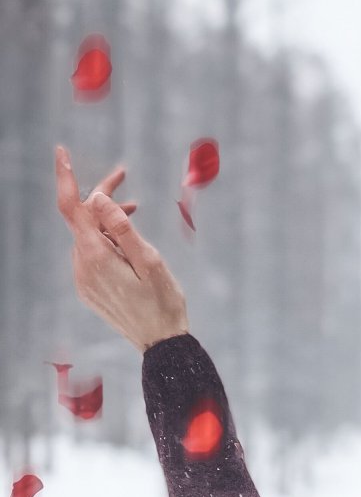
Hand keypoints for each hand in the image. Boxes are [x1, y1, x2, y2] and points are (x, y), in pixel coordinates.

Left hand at [55, 146, 189, 352]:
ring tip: (134, 212)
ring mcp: (83, 280)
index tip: (62, 151)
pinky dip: (106, 241)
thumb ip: (122, 228)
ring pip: (88, 237)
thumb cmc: (163, 303)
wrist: (161, 345)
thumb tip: (98, 199)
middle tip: (124, 179)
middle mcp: (83, 267)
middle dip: (100, 198)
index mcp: (97, 256)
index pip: (73, 207)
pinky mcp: (89, 290)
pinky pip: (91, 255)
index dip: (65, 176)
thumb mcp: (150, 261)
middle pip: (82, 219)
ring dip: (106, 221)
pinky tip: (126, 244)